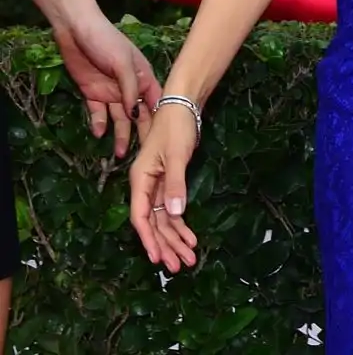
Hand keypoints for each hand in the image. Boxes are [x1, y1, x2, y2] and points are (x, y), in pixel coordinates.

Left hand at [52, 14, 158, 159]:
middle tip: (144, 155)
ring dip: (120, 135)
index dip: (160, 120)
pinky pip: (98, 113)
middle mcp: (130, 88)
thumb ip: (130, 89)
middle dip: (141, 133)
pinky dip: (99, 123)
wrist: (75, 30)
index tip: (165, 140)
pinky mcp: (92, 93)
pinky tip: (99, 133)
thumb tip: (135, 114)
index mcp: (144, 77)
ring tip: (120, 154)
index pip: (156, 102)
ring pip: (119, 118)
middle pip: (138, 115)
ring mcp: (111, 92)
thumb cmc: (106, 41)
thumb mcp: (123, 63)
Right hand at [129, 101, 199, 273]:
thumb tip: (175, 213)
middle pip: (153, 223)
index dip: (149, 239)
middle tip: (178, 267)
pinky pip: (172, 210)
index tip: (157, 258)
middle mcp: (146, 186)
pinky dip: (181, 225)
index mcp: (141, 180)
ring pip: (163, 220)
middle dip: (166, 245)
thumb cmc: (176, 127)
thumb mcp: (176, 155)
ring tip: (188, 259)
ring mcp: (157, 186)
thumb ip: (175, 184)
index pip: (141, 217)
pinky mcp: (169, 183)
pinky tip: (191, 239)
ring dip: (175, 240)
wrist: (183, 107)